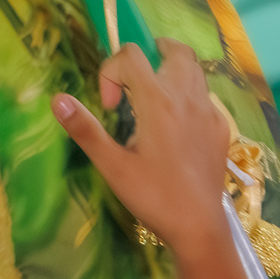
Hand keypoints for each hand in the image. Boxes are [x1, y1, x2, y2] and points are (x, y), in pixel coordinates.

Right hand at [50, 39, 232, 256]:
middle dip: (154, 52)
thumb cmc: (155, 197)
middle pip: (177, 52)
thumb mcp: (112, 165)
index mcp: (158, 102)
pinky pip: (207, 98)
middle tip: (137, 73)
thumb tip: (58, 99)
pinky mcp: (222, 131)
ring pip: (197, 72)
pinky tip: (178, 121)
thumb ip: (85, 129)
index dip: (112, 71)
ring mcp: (211, 114)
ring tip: (155, 93)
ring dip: (174, 71)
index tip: (111, 106)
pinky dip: (191, 95)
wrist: (200, 227)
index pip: (131, 56)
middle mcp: (188, 100)